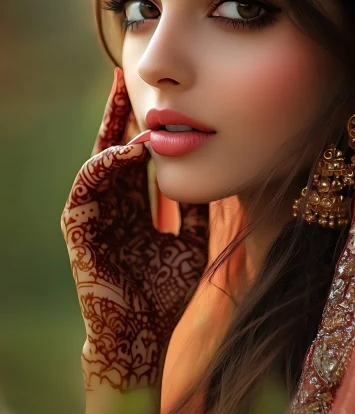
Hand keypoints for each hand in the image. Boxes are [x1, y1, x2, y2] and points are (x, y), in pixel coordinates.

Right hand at [61, 68, 208, 398]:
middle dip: (118, 113)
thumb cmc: (163, 295)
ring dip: (111, 132)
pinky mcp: (79, 230)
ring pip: (98, 161)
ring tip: (130, 104)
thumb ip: (197, 209)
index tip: (155, 96)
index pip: (136, 158)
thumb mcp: (190, 241)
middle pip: (113, 148)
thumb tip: (216, 175)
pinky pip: (86, 188)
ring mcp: (93, 216)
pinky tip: (123, 149)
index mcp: (134, 208)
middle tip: (125, 76)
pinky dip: (103, 166)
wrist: (141, 337)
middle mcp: (111, 206)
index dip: (142, 126)